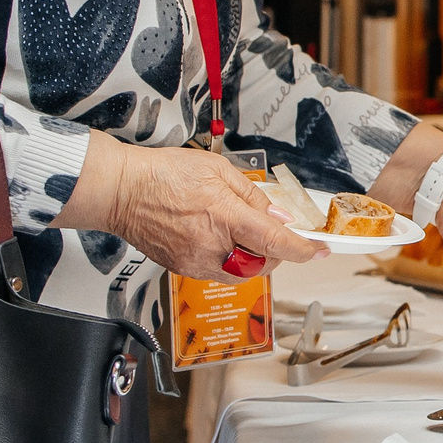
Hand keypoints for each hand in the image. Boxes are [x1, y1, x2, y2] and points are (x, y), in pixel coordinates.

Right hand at [56, 132, 319, 281]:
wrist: (121, 191)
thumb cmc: (162, 174)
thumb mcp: (217, 169)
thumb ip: (252, 196)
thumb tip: (277, 216)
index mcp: (224, 215)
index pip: (275, 241)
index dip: (304, 249)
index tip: (321, 250)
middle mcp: (211, 244)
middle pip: (263, 263)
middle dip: (276, 252)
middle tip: (273, 234)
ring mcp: (195, 260)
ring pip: (242, 273)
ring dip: (253, 259)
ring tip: (242, 234)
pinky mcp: (183, 268)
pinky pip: (219, 273)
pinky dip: (229, 261)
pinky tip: (219, 240)